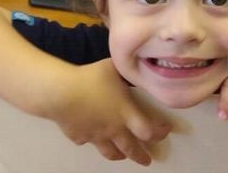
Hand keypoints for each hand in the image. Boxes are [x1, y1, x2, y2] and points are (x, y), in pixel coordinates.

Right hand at [41, 59, 171, 165]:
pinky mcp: (79, 137)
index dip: (159, 133)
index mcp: (126, 113)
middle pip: (132, 149)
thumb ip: (125, 71)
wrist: (61, 93)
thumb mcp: (113, 68)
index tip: (165, 130)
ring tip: (123, 156)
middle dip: (142, 156)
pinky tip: (92, 138)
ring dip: (120, 155)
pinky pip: (88, 142)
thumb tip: (133, 66)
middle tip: (148, 161)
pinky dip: (93, 142)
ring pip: (111, 152)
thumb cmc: (91, 78)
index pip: (149, 131)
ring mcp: (96, 135)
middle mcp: (114, 129)